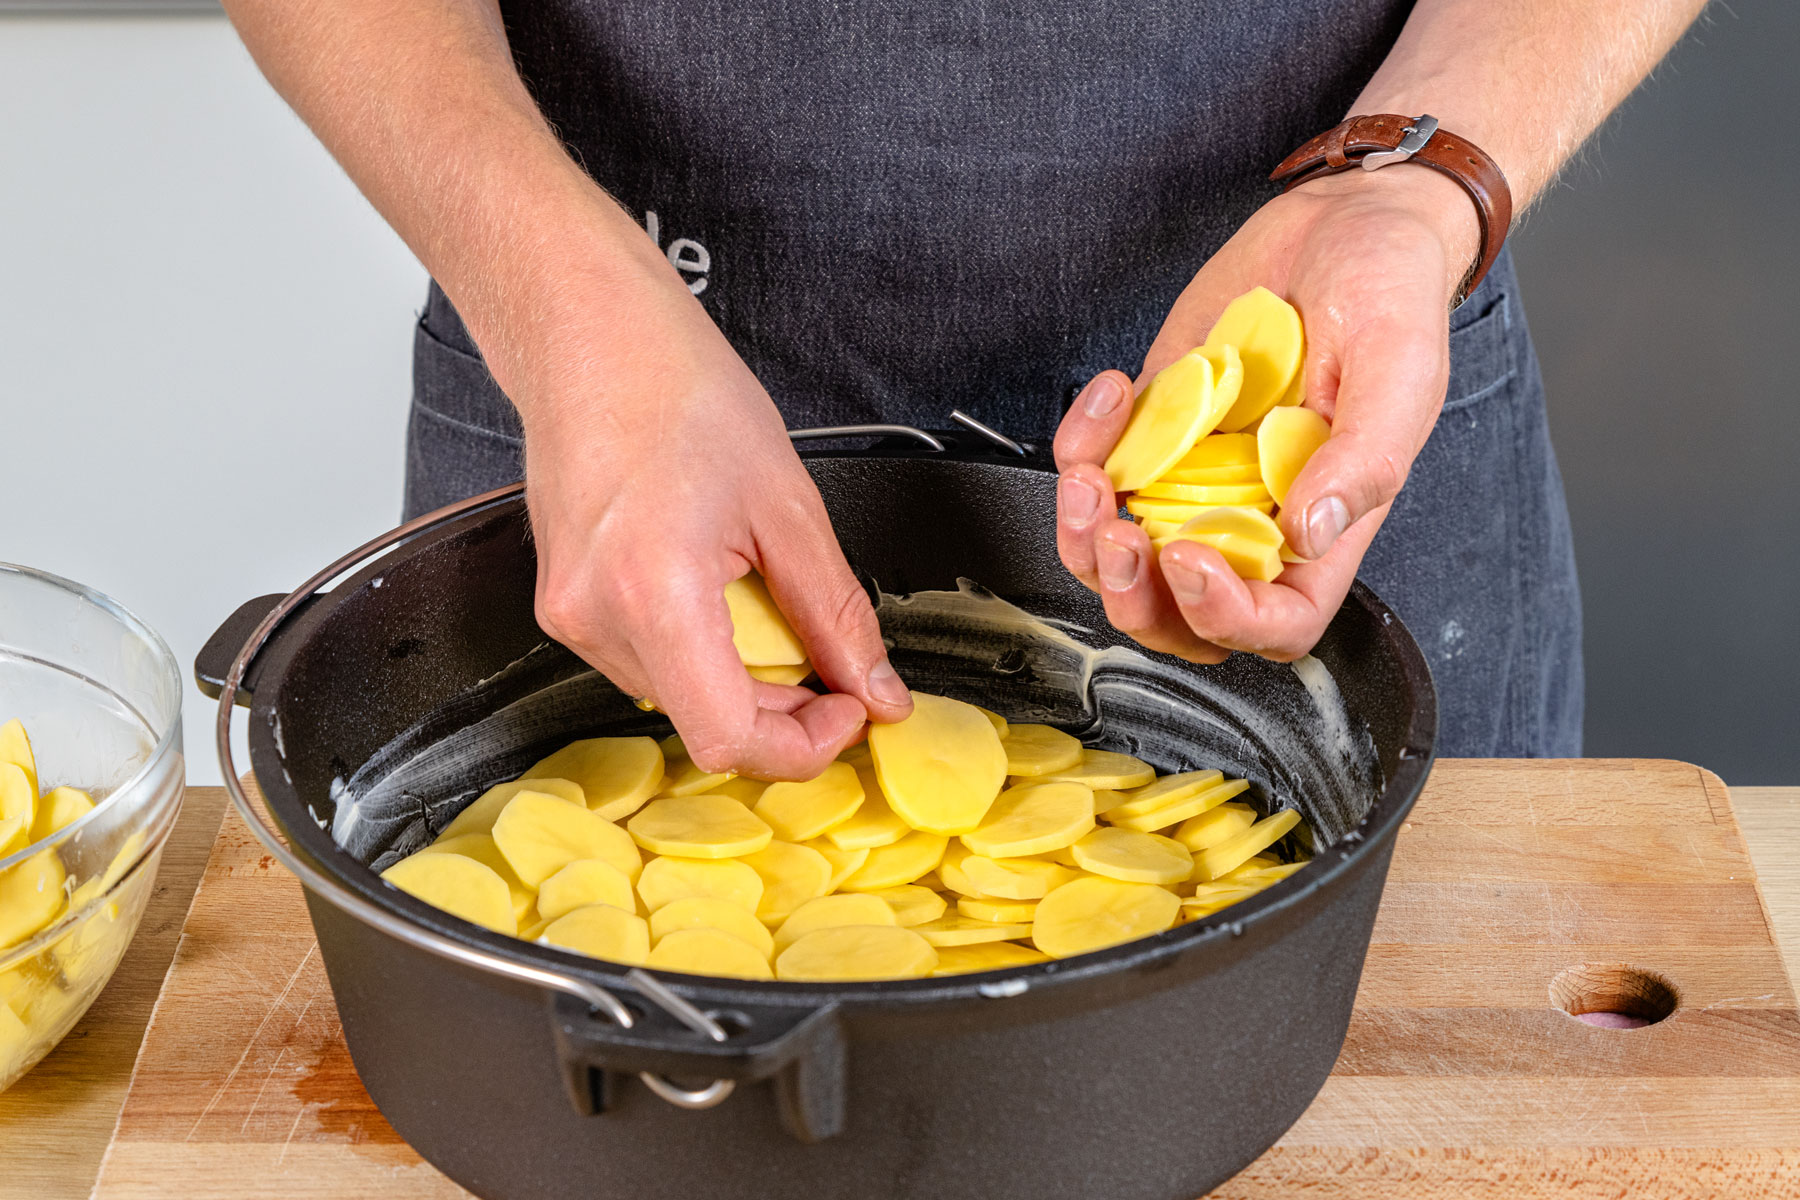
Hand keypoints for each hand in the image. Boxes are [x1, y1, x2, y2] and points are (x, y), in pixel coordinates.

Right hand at [503, 240, 913, 778]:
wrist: (588, 336)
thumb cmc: (676, 389)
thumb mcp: (788, 503)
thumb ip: (838, 613)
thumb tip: (876, 689)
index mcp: (654, 590)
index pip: (728, 738)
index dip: (803, 746)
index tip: (848, 710)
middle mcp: (596, 617)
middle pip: (706, 725)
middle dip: (784, 710)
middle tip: (832, 661)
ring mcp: (570, 618)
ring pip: (679, 699)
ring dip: (742, 679)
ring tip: (767, 600)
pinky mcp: (564, 609)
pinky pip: (649, 664)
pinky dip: (701, 650)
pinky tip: (721, 590)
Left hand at [1054, 166, 1480, 661]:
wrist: (1345, 222)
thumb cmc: (1391, 294)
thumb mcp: (1400, 369)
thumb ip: (1365, 459)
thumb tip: (1310, 531)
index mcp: (1321, 530)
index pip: (1273, 623)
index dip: (1226, 616)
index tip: (1191, 557)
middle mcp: (1250, 518)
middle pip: (1179, 616)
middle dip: (1133, 596)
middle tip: (1117, 535)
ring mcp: (1191, 479)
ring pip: (1120, 557)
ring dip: (1084, 536)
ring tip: (1088, 474)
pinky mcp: (1150, 430)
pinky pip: (1095, 469)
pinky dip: (1081, 442)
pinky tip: (1111, 390)